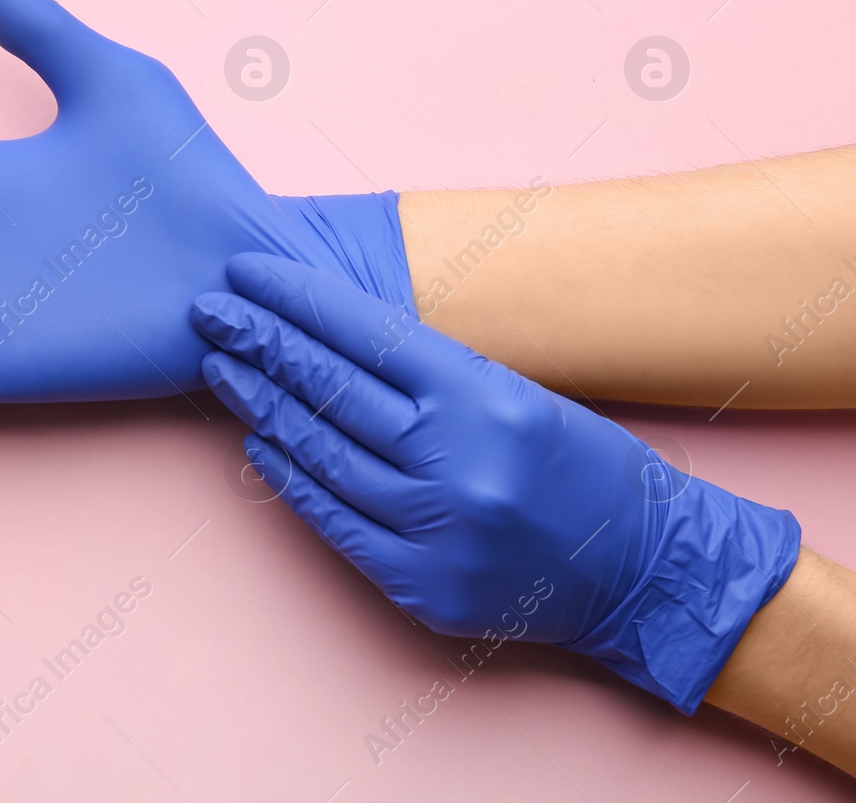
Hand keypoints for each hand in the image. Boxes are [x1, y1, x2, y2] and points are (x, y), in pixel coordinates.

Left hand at [193, 252, 800, 711]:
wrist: (646, 571)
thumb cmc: (581, 467)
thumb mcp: (517, 393)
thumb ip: (428, 372)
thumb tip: (327, 333)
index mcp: (484, 396)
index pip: (365, 332)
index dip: (298, 299)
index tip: (247, 271)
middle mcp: (455, 461)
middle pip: (331, 386)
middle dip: (261, 340)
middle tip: (209, 309)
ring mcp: (434, 528)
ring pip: (320, 452)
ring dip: (261, 403)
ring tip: (222, 365)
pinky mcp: (418, 583)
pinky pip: (332, 520)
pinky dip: (289, 477)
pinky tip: (257, 439)